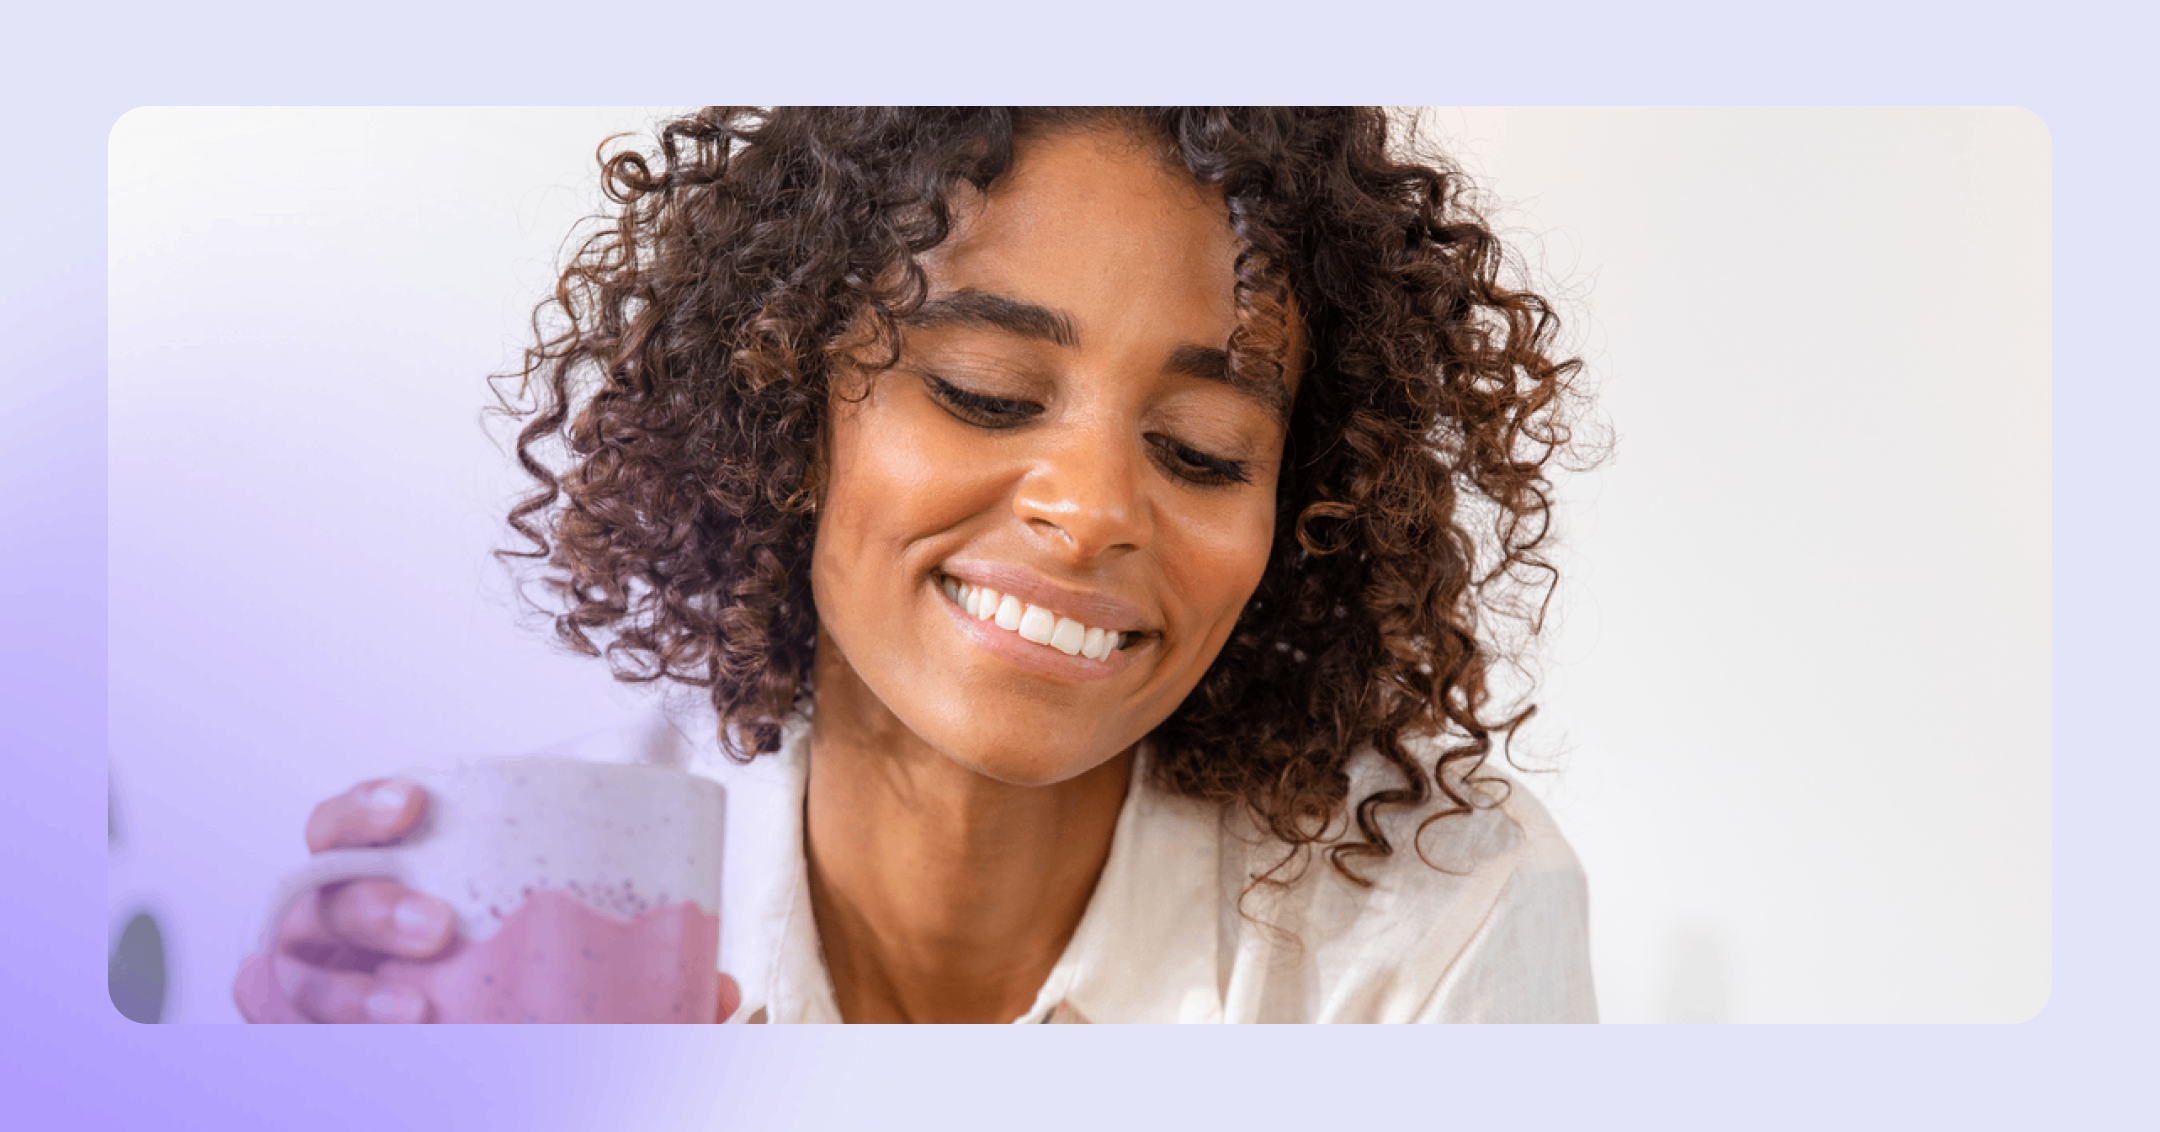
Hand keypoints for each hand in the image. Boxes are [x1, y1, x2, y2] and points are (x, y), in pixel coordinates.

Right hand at [231, 776, 744, 1022]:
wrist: (500, 1075)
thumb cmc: (523, 1004)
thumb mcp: (581, 977)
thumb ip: (645, 979)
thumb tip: (724, 990)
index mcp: (398, 880)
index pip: (346, 825)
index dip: (364, 806)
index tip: (415, 802)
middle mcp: (340, 929)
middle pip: (316, 895)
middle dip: (368, 902)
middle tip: (438, 926)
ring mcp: (315, 986)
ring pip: (287, 971)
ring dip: (345, 988)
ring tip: (414, 1014)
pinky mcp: (303, 1039)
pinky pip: (272, 1029)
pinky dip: (295, 1030)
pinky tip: (350, 1040)